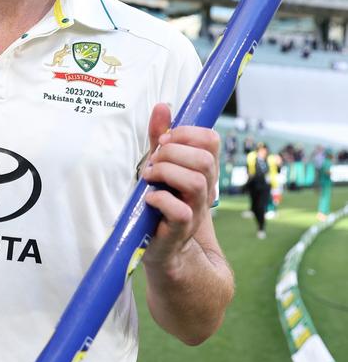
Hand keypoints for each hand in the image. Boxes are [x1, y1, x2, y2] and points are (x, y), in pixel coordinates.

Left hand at [141, 102, 218, 270]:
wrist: (167, 255)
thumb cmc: (161, 207)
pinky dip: (161, 200)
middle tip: (153, 163)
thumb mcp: (162, 169)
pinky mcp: (180, 233)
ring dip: (166, 173)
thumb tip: (163, 106)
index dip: (188, 133)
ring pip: (196, 182)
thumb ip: (162, 139)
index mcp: (202, 172)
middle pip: (203, 159)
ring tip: (149, 178)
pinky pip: (181, 212)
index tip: (165, 140)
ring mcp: (195, 212)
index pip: (211, 140)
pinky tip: (149, 200)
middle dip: (172, 153)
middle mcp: (204, 190)